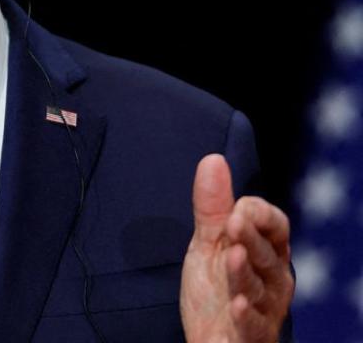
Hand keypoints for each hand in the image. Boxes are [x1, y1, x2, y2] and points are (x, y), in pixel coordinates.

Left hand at [180, 154, 293, 342]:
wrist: (209, 335)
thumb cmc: (215, 287)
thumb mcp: (208, 243)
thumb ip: (212, 206)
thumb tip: (213, 159)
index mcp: (267, 251)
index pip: (275, 225)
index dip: (257, 213)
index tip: (236, 206)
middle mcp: (272, 278)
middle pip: (267, 253)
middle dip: (250, 237)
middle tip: (233, 223)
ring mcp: (264, 308)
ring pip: (258, 287)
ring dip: (245, 272)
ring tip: (232, 257)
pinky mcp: (251, 335)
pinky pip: (252, 325)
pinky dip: (245, 315)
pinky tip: (235, 305)